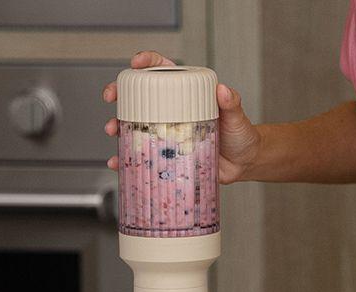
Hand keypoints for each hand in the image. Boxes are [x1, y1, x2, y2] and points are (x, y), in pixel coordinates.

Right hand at [102, 50, 263, 182]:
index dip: (147, 62)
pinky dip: (125, 158)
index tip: (135, 63)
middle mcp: (172, 110)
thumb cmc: (240, 134)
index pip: (164, 70)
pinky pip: (141, 153)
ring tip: (112, 130)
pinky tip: (117, 161)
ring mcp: (166, 132)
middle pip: (139, 96)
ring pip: (134, 124)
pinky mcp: (165, 153)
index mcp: (187, 94)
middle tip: (112, 96)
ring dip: (117, 125)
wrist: (243, 163)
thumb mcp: (237, 117)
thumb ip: (232, 104)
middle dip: (120, 93)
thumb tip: (224, 90)